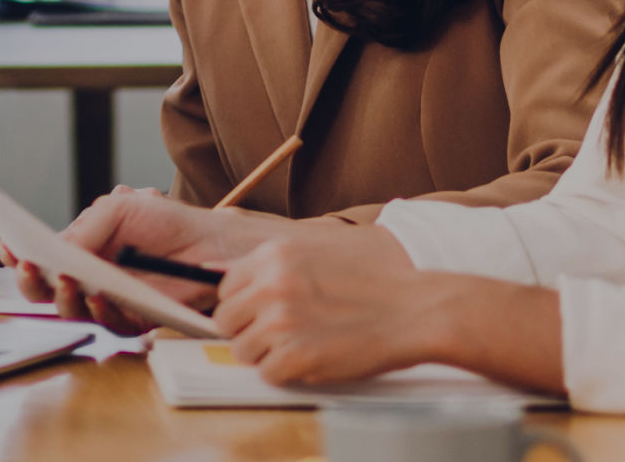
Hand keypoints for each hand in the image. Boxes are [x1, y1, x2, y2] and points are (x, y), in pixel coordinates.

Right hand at [20, 187, 283, 330]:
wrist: (209, 242)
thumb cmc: (165, 221)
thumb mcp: (118, 208)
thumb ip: (85, 228)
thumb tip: (56, 251)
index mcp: (80, 251)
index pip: (42, 260)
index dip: (22, 259)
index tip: (12, 251)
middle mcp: (89, 278)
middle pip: (47, 291)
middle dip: (32, 282)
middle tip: (31, 269)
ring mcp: (110, 301)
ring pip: (72, 310)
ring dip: (63, 297)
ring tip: (67, 280)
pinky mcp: (134, 320)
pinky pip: (108, 324)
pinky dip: (99, 312)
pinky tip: (97, 296)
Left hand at [212, 233, 457, 385]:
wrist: (417, 309)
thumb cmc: (372, 282)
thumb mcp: (315, 251)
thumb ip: (267, 263)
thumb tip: (208, 271)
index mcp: (273, 255)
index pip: (225, 288)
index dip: (244, 306)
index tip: (263, 313)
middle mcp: (271, 285)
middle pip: (226, 321)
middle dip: (249, 331)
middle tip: (283, 334)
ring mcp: (281, 322)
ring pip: (242, 351)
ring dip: (268, 354)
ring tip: (304, 345)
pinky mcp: (297, 356)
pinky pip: (268, 374)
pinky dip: (287, 374)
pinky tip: (315, 358)